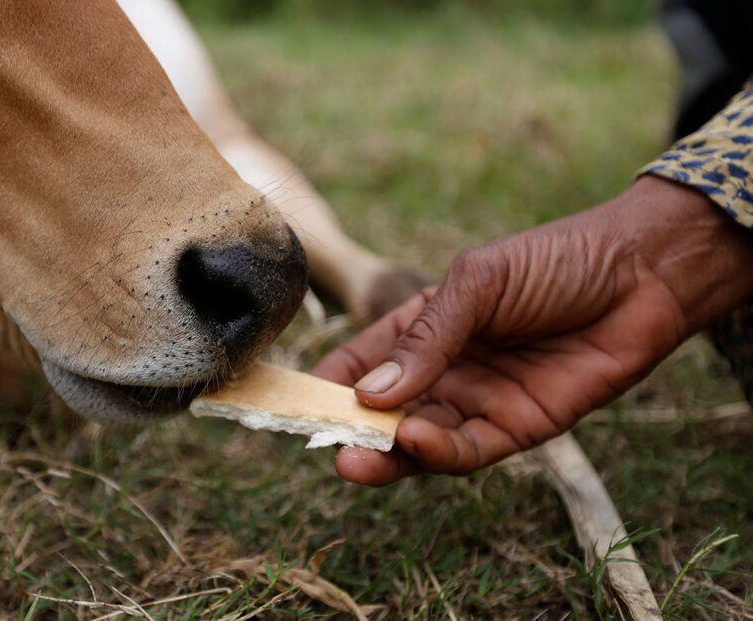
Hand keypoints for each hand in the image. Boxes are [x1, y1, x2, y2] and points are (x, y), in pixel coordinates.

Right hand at [313, 176, 752, 484]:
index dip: (330, 384)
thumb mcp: (476, 283)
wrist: (641, 273)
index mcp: (425, 326)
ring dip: (388, 452)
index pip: (364, 362)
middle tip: (324, 444)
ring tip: (355, 457)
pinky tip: (416, 438)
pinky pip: (469, 450)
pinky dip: (439, 451)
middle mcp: (447, 369)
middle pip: (388, 411)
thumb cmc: (554, 261)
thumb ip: (426, 338)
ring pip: (421, 439)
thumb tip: (371, 394)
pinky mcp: (519, 428)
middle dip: (353, 431)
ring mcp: (480, 400)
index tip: (295, 404)